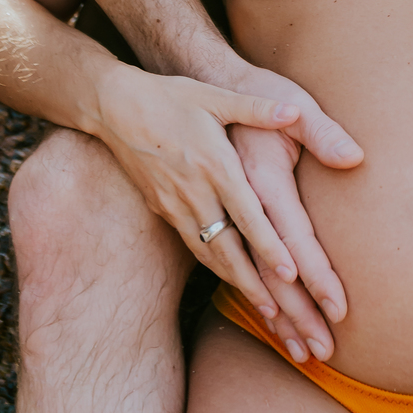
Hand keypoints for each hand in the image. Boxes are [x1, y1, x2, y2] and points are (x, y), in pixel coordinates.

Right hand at [93, 64, 361, 359]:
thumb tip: (296, 110)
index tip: (292, 275)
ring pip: (212, 255)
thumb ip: (258, 108)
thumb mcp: (216, 95)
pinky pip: (195, 247)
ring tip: (269, 315)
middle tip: (285, 316)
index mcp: (214, 165)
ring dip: (240, 285)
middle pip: (231, 250)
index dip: (269, 245)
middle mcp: (195, 193)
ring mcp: (176, 207)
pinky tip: (234, 282)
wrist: (116, 108)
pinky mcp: (164, 211)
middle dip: (259, 286)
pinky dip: (217, 269)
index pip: (247, 214)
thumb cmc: (172, 97)